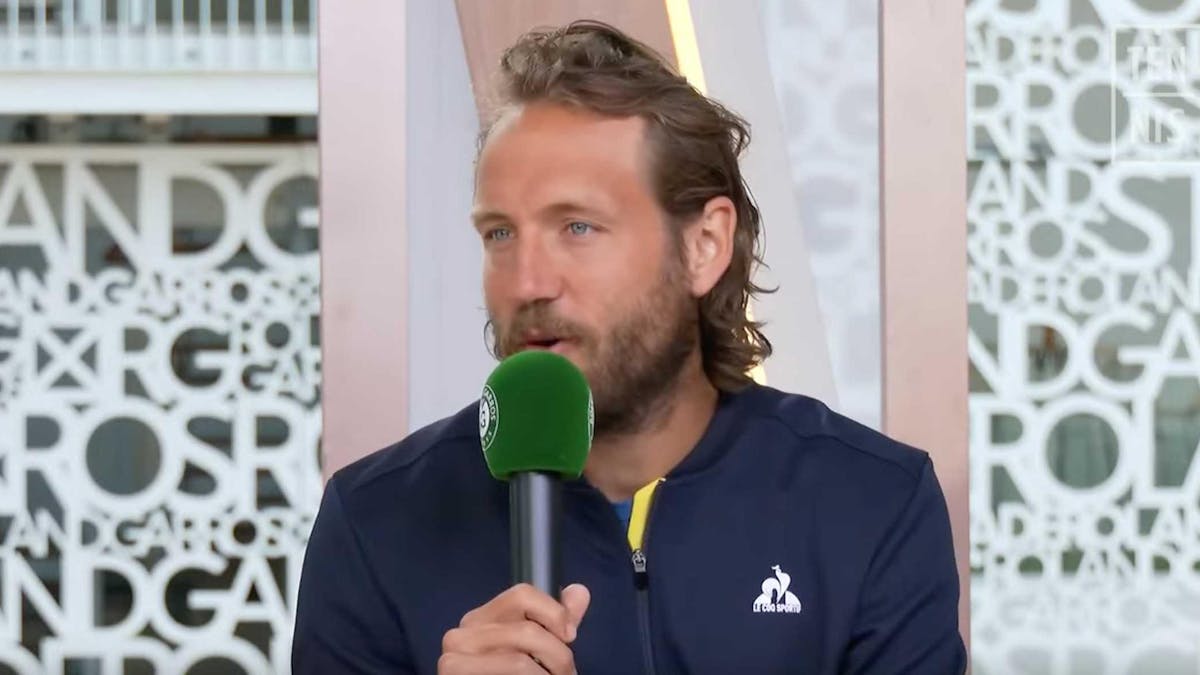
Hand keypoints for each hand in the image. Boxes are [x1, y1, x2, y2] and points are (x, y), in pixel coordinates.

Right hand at [438, 583, 590, 673]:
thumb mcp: (537, 650)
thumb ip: (555, 622)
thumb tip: (579, 592)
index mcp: (480, 620)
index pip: (522, 595)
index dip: (554, 612)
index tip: (570, 636)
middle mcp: (461, 635)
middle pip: (527, 630)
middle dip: (559, 656)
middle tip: (566, 674)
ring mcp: (454, 660)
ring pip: (520, 661)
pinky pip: (514, 672)